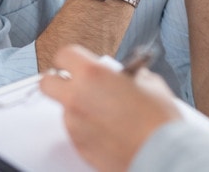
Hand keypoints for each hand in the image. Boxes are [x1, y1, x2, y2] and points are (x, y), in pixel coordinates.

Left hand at [40, 45, 180, 171]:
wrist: (160, 153)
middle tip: (77, 83)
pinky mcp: (78, 145)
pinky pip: (75, 130)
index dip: (72, 58)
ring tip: (104, 112)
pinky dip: (86, 127)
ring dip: (78, 107)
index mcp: (93, 74)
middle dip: (59, 81)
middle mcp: (77, 97)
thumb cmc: (157, 119)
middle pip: (47, 83)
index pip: (64, 55)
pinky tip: (107, 129)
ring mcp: (75, 124)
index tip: (78, 62)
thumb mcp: (148, 82)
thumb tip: (123, 76)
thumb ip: (127, 75)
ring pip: (63, 109)